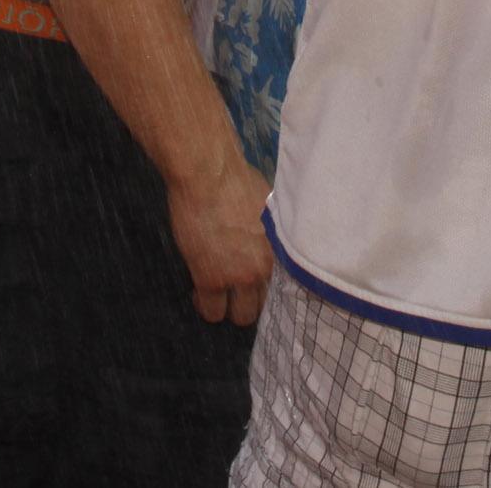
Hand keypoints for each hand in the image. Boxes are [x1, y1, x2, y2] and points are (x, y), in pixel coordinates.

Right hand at [167, 149, 273, 325]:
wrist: (208, 174)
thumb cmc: (238, 180)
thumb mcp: (271, 211)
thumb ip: (274, 236)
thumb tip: (272, 245)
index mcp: (285, 251)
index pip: (290, 291)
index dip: (272, 291)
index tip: (261, 289)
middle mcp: (268, 268)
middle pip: (267, 306)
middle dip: (253, 301)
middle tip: (238, 291)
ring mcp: (240, 276)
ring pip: (241, 316)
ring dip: (230, 308)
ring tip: (219, 297)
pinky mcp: (211, 279)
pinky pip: (211, 310)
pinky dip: (205, 306)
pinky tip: (200, 294)